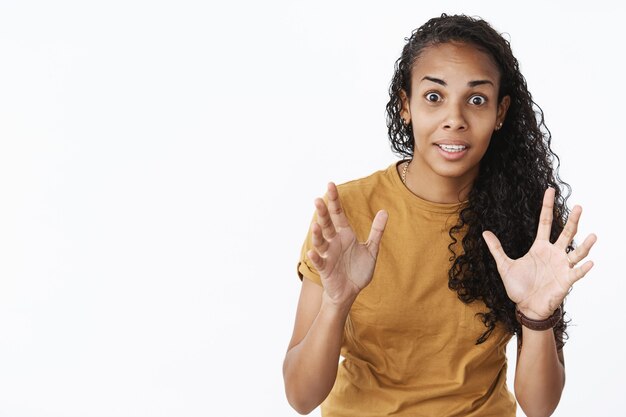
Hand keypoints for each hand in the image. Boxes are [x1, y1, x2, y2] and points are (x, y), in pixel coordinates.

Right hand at [307, 182, 387, 306]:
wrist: (351, 292)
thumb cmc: (359, 270)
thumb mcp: (371, 250)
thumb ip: (377, 231)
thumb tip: (384, 211)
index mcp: (345, 234)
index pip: (339, 214)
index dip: (335, 200)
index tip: (331, 184)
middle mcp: (334, 242)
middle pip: (327, 224)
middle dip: (323, 213)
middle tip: (318, 200)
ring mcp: (328, 255)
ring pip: (320, 242)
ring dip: (317, 234)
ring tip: (316, 225)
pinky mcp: (325, 269)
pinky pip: (320, 262)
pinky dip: (316, 258)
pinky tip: (313, 253)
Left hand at [482, 188, 596, 319]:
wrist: (526, 307)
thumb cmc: (518, 287)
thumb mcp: (504, 265)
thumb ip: (496, 249)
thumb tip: (485, 232)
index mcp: (539, 247)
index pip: (545, 222)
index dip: (546, 206)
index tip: (549, 190)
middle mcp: (553, 253)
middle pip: (566, 233)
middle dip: (573, 220)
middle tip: (579, 206)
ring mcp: (561, 266)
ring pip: (576, 252)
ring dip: (586, 244)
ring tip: (593, 235)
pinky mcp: (566, 281)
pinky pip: (577, 273)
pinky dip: (583, 268)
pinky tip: (590, 262)